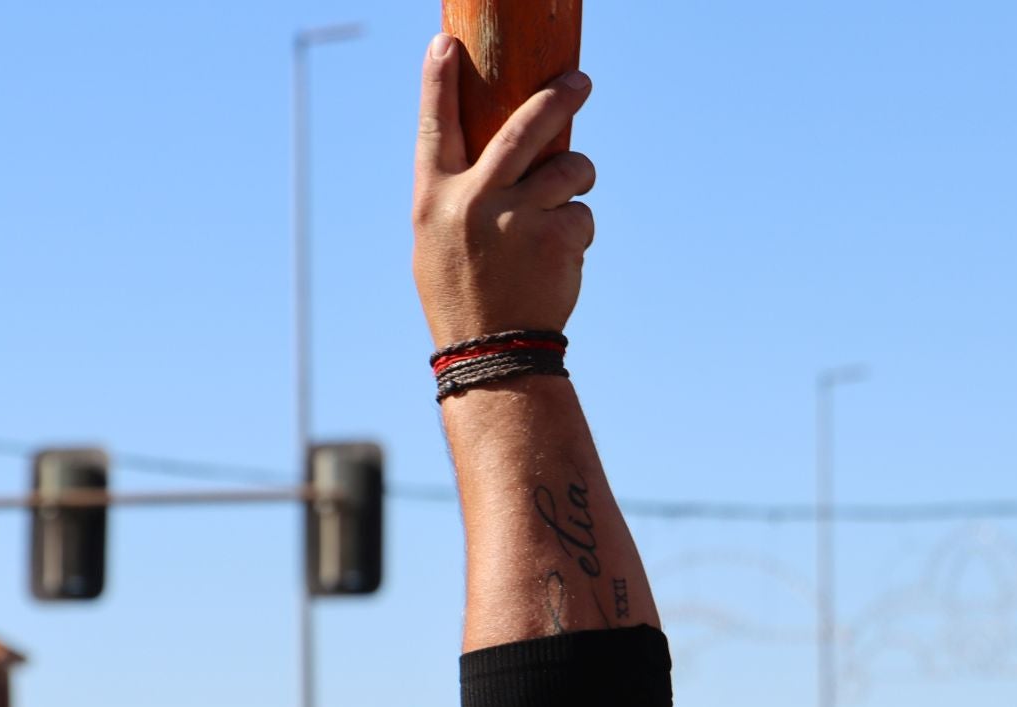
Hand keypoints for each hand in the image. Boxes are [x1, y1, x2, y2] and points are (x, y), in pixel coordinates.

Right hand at [412, 35, 595, 349]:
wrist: (491, 353)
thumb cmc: (461, 296)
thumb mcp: (437, 243)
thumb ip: (460, 197)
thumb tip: (498, 154)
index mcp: (433, 200)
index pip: (436, 126)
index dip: (438, 82)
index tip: (445, 43)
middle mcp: (472, 201)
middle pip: (525, 126)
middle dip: (558, 97)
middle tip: (580, 82)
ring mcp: (516, 217)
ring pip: (570, 170)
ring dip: (577, 182)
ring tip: (564, 208)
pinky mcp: (555, 236)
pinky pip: (582, 214)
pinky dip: (578, 232)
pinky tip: (557, 261)